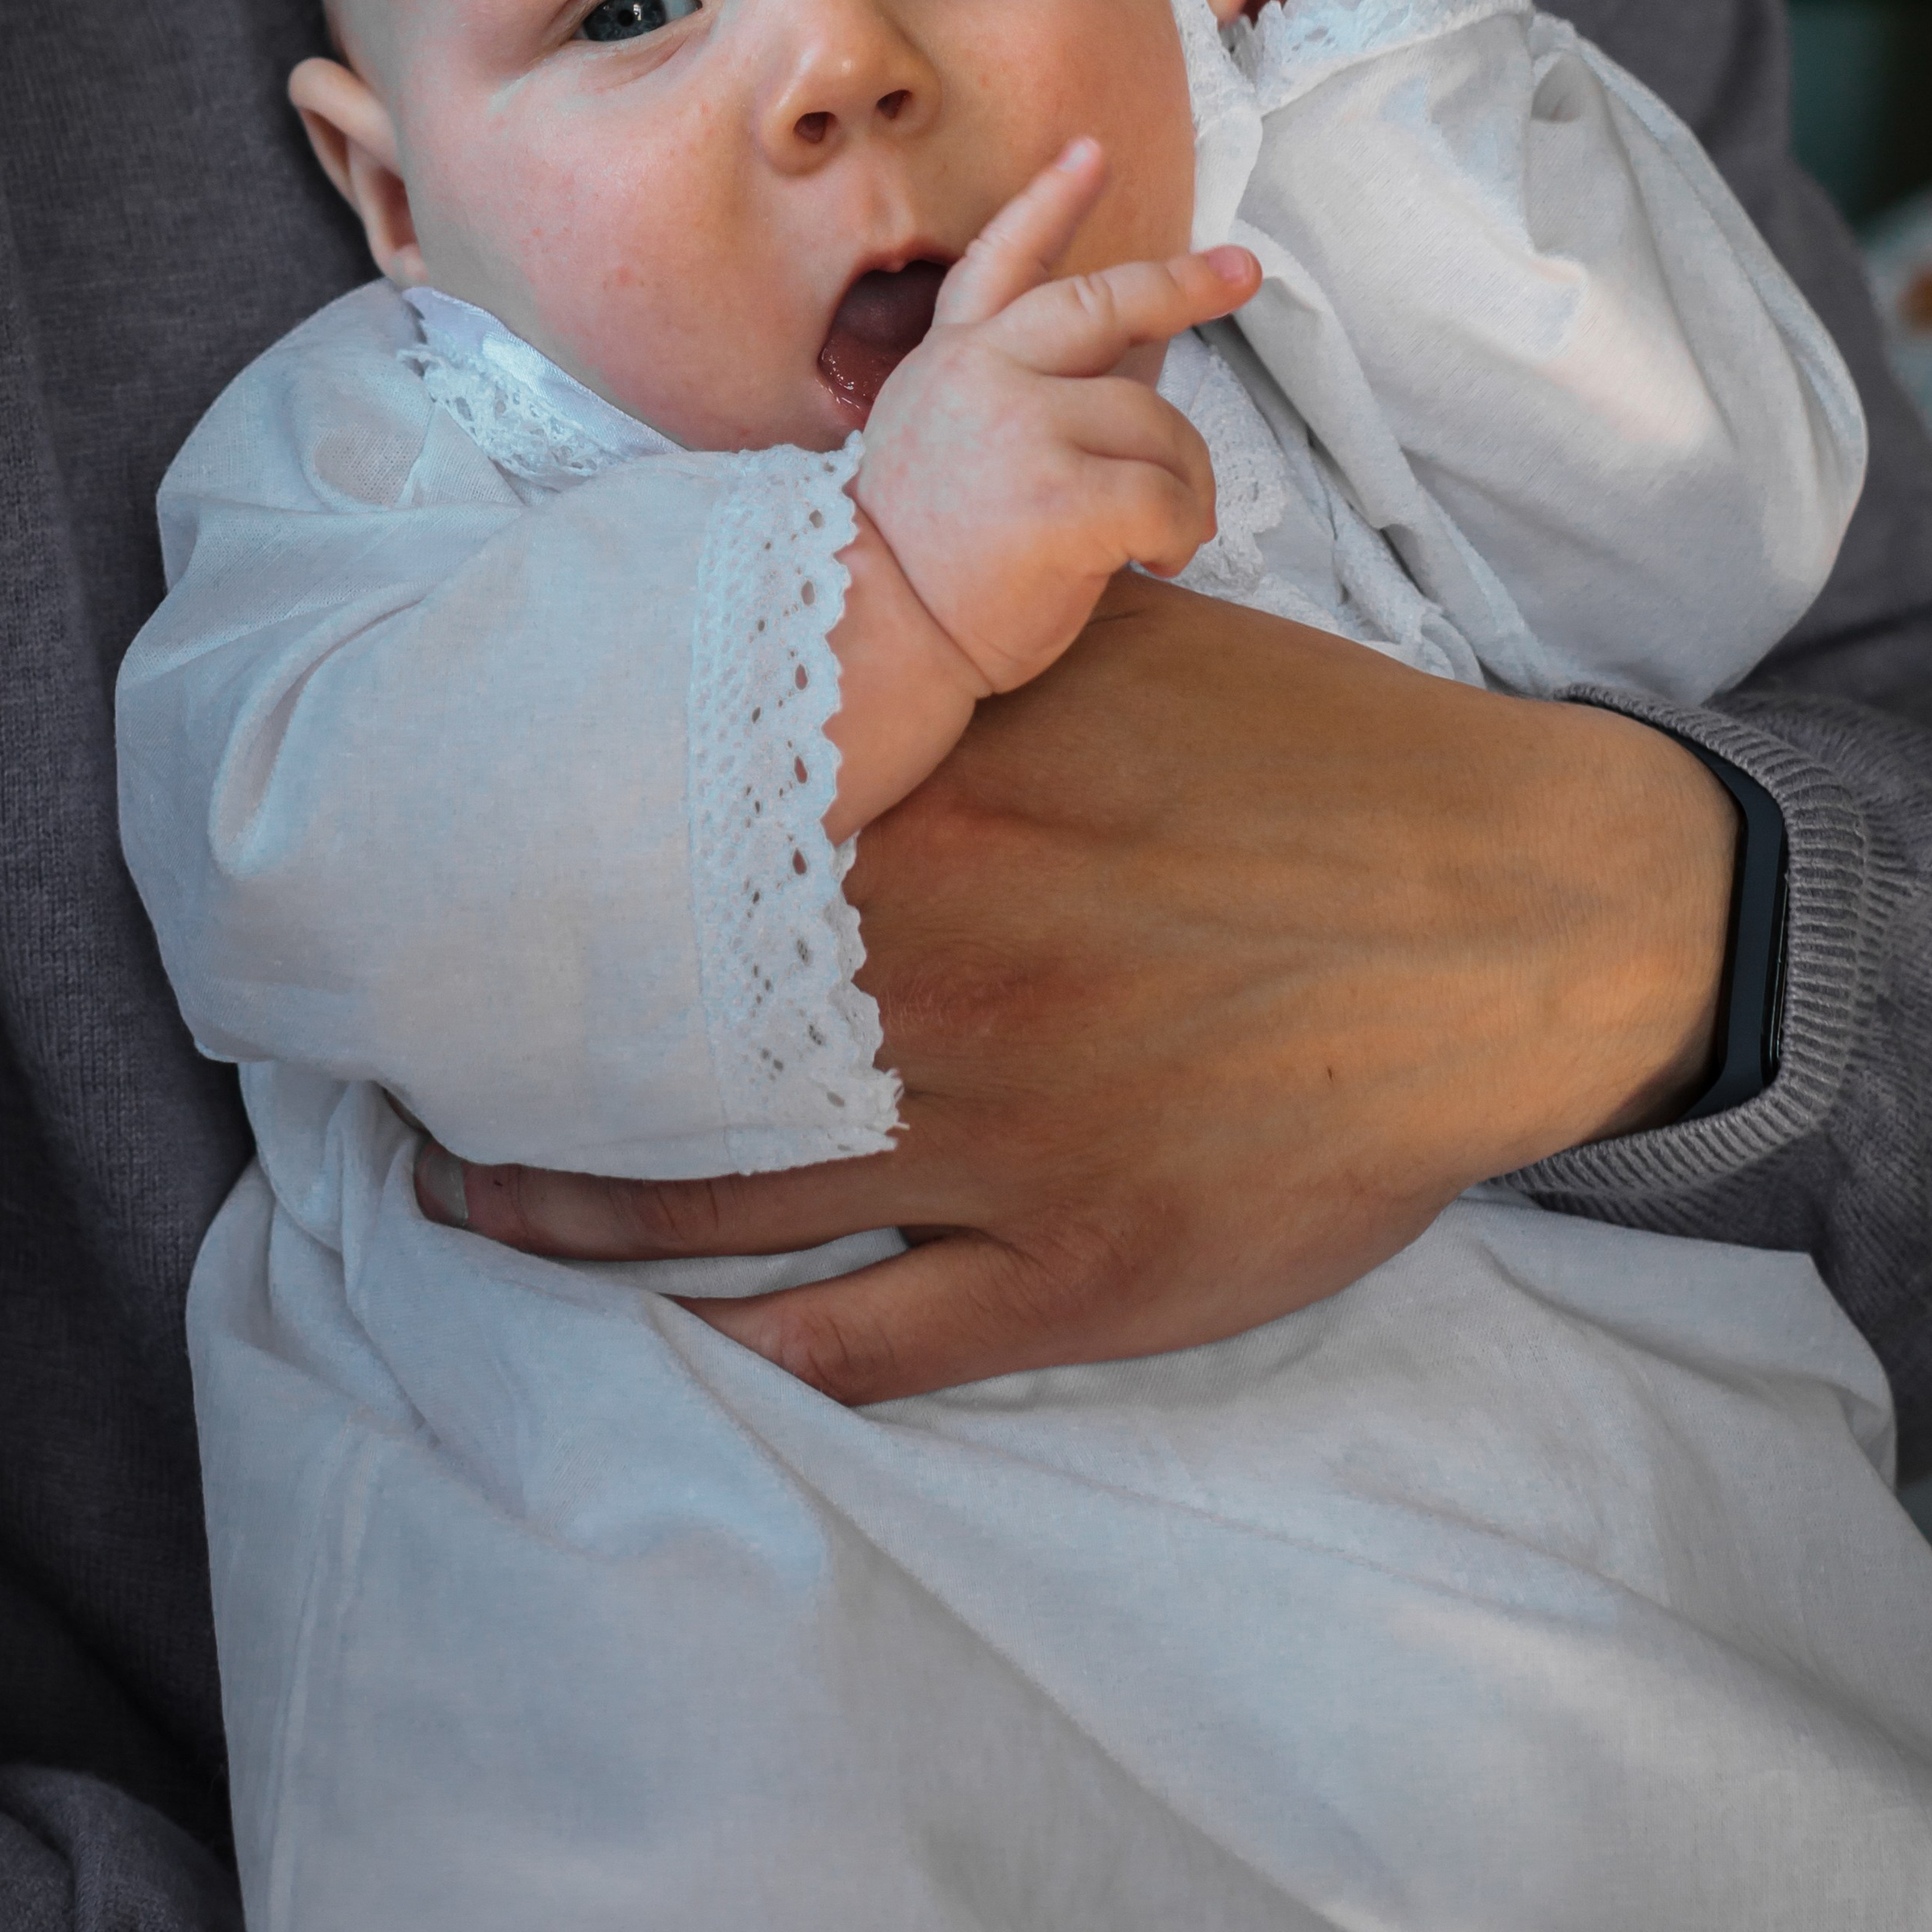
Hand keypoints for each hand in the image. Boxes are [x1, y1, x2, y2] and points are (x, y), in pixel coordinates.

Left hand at [423, 576, 1734, 1402]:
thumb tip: (806, 581)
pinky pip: (867, 1339)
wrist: (1524, 909)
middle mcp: (932, 975)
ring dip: (567, 1217)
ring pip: (718, 1204)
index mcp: (934, 813)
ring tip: (460, 1209)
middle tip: (407, 1073)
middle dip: (512, 1064)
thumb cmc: (1321, 764)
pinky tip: (665, 1344)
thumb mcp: (1125, 648)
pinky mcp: (1080, 1269)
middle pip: (654, 1040)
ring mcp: (998, 1138)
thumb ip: (959, 643)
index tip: (468, 892)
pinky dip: (749, 1350)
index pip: (671, 853)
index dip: (547, 882)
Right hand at [856, 138, 1258, 690]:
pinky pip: (1167, 499)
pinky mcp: (1061, 496)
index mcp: (949, 362)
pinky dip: (1180, 535)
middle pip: (1106, 304)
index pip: (1000, 262)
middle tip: (1240, 274)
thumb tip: (1120, 376)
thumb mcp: (932, 445)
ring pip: (1159, 427)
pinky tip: (1156, 562)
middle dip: (1183, 284)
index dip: (1049, 202)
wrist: (866, 634)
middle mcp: (984, 375)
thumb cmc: (914, 563)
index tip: (1093, 151)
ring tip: (1163, 537)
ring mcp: (1022, 428)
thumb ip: (1002, 395)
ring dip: (1183, 486)